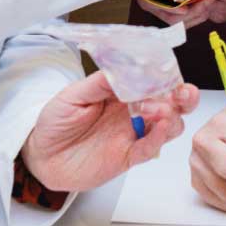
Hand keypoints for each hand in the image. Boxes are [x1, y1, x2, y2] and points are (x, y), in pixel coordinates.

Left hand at [22, 71, 199, 192]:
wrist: (42, 156)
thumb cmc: (56, 121)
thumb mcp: (73, 95)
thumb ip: (98, 84)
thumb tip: (121, 69)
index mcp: (122, 92)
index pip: (152, 80)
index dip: (164, 76)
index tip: (168, 72)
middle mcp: (133, 112)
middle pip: (170, 103)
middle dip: (183, 97)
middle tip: (182, 93)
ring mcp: (133, 134)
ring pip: (168, 126)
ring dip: (171, 117)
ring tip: (160, 112)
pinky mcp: (129, 156)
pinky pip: (150, 149)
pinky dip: (158, 139)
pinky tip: (159, 129)